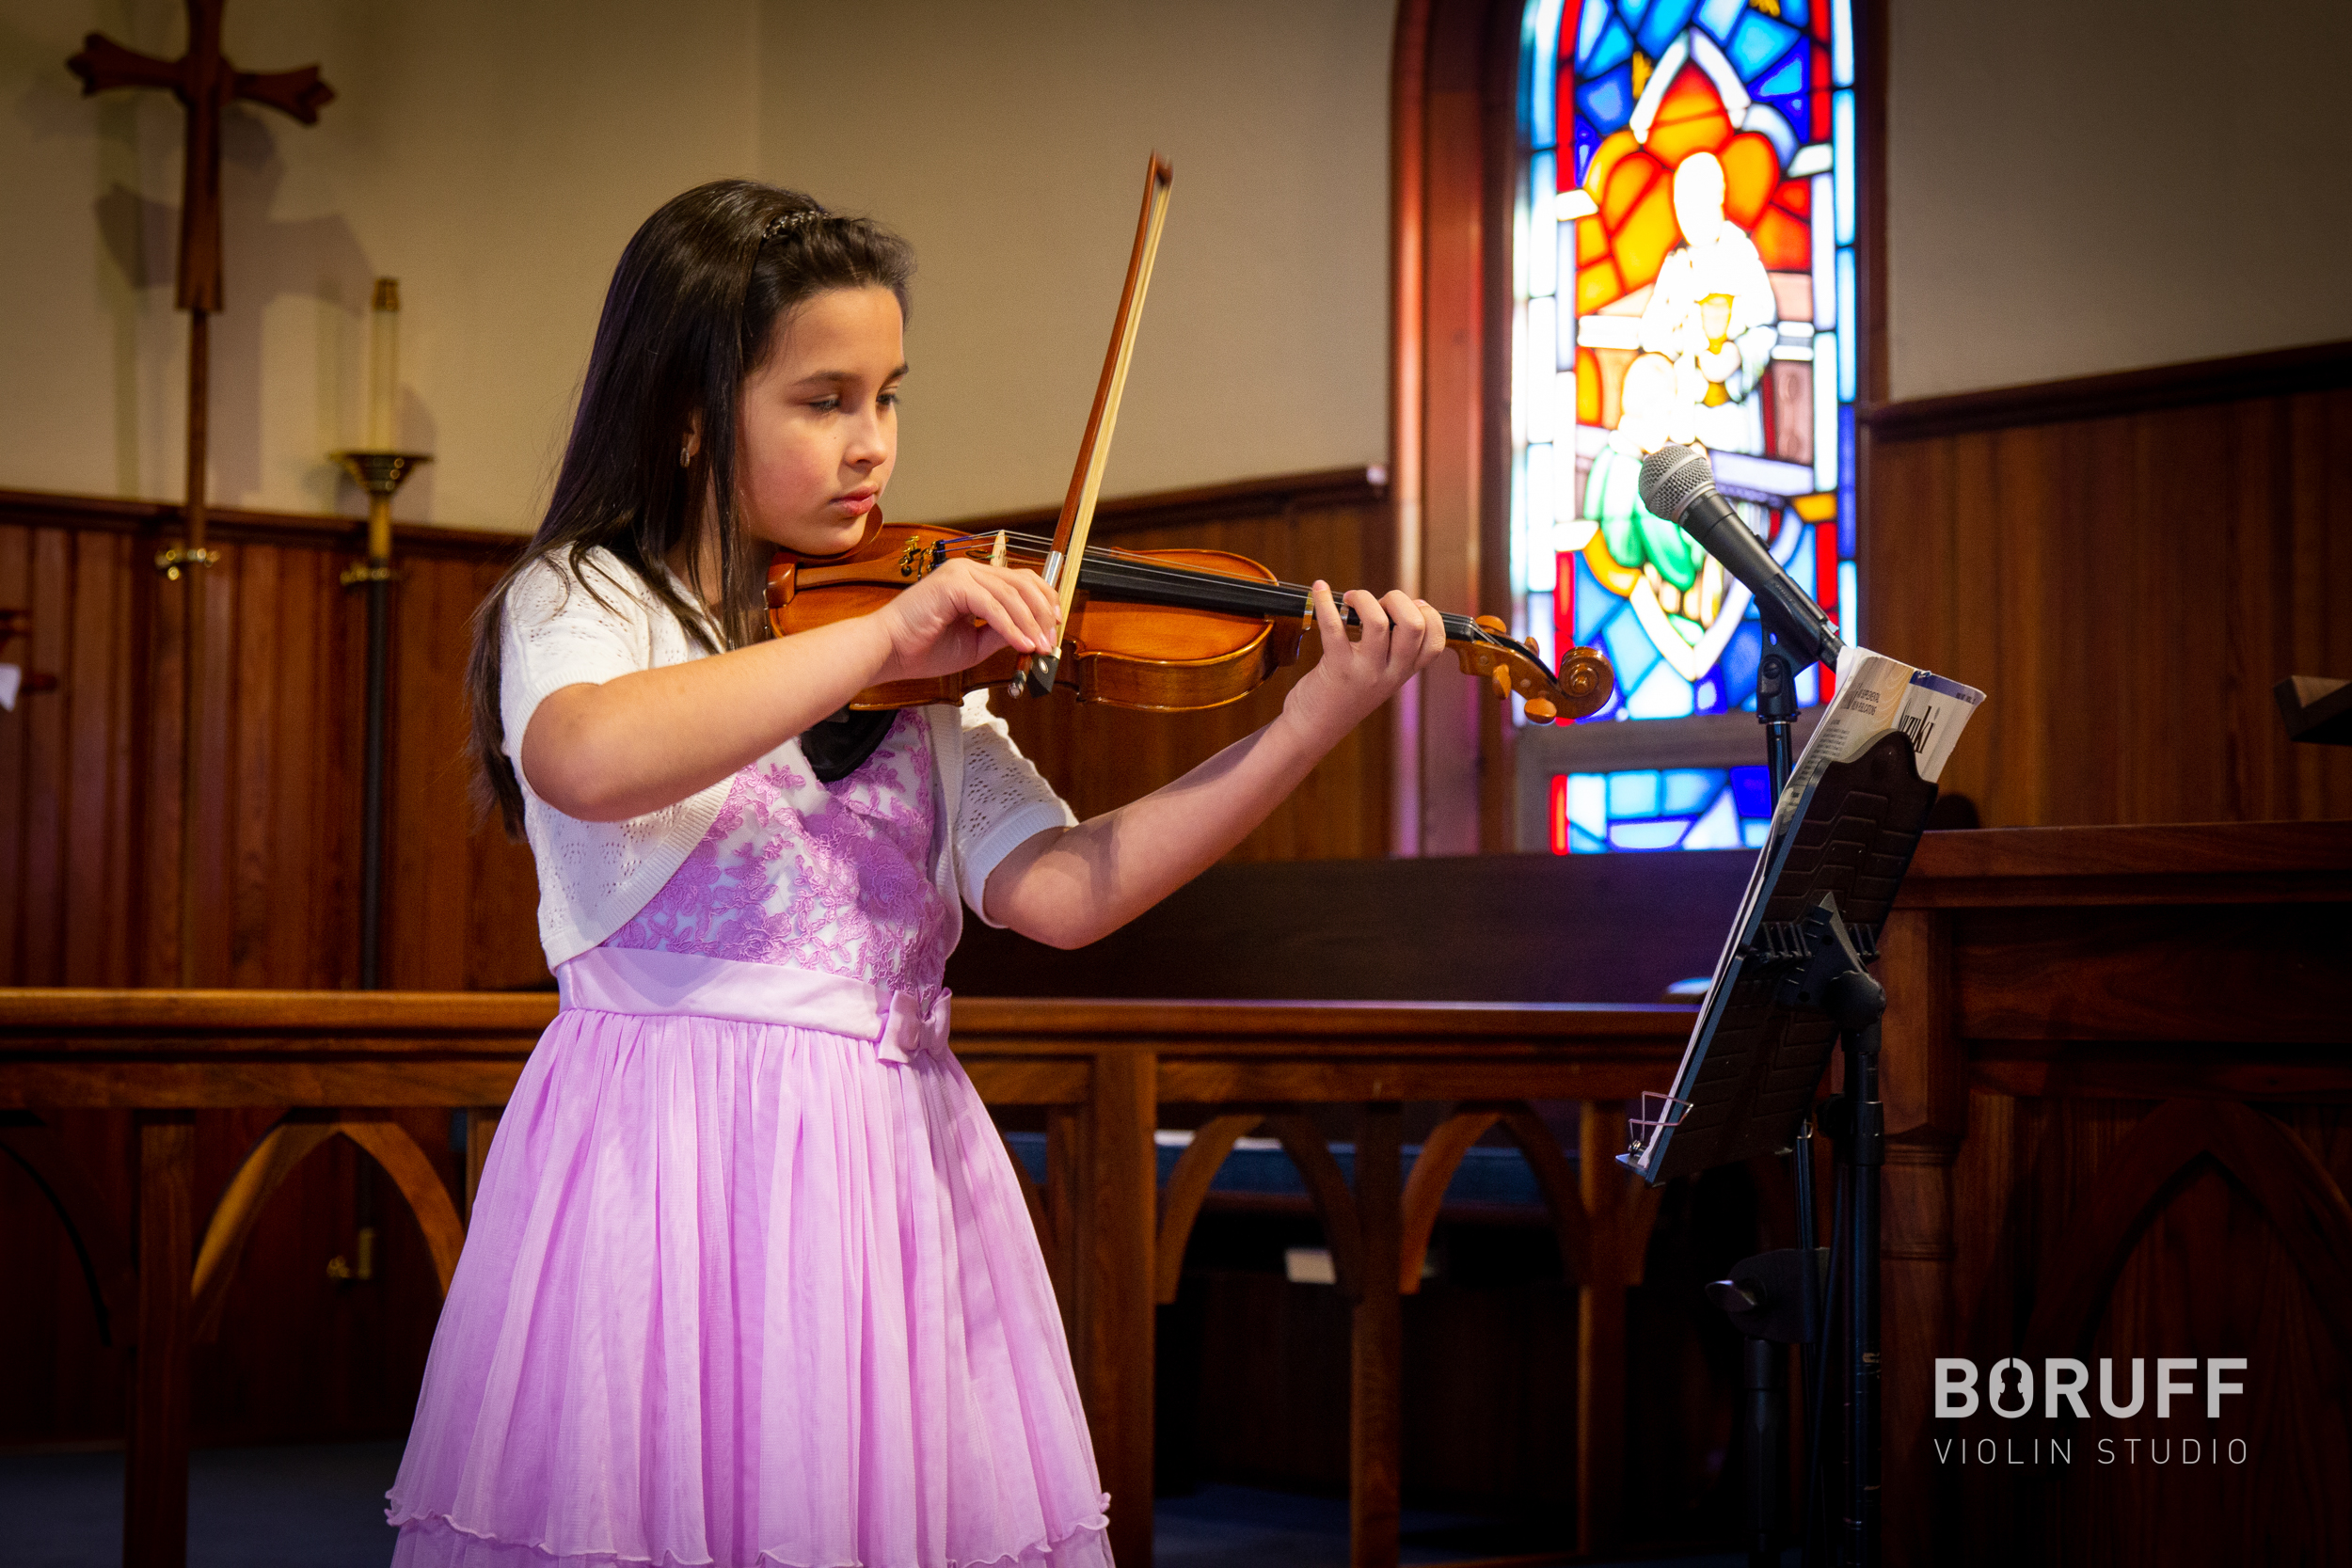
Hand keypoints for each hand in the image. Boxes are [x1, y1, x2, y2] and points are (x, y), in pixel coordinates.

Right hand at [870, 556, 1062, 685]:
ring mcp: (960, 574)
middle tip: (1051, 640)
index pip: (1020, 580)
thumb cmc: (923, 648)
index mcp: (973, 580)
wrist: (889, 652)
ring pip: (1010, 594)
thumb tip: (1032, 632)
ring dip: (1030, 623)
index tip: (1055, 624)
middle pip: (1021, 582)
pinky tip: (1022, 643)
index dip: (1043, 600)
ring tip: (1039, 646)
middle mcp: (968, 570)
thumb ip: (1001, 632)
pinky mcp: (953, 585)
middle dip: (1042, 613)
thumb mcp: (975, 643)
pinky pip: (992, 605)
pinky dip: (1010, 626)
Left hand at [1280, 581, 1446, 751]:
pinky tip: (1320, 590)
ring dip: (1365, 598)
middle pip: (1413, 626)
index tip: (1411, 605)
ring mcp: (1365, 672)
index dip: (1429, 615)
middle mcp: (1389, 673)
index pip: (1436, 642)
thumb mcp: (1380, 676)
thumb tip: (1405, 605)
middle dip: (1399, 600)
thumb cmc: (1344, 695)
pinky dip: (1326, 602)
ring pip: (1378, 623)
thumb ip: (1394, 650)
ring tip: (1351, 598)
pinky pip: (1334, 627)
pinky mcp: (1336, 668)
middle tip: (1379, 602)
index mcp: (1403, 673)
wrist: (1314, 727)